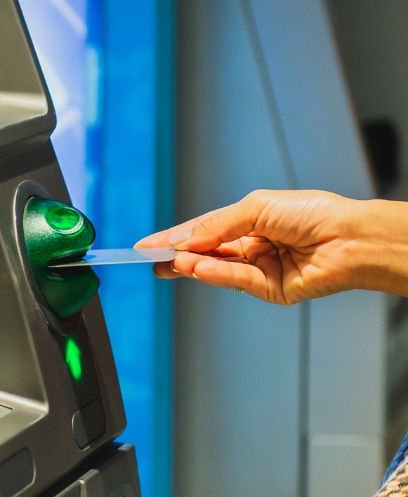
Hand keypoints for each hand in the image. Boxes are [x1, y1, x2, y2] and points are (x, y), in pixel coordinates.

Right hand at [135, 189, 407, 303]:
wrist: (348, 238)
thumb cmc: (314, 213)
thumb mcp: (256, 207)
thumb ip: (217, 226)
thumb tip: (183, 240)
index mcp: (249, 221)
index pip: (203, 230)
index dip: (175, 237)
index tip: (147, 245)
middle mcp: (251, 245)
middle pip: (204, 252)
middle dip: (176, 256)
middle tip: (151, 260)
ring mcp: (258, 269)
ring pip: (216, 268)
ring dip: (193, 265)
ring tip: (171, 263)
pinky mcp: (267, 290)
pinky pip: (235, 281)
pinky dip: (215, 275)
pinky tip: (197, 268)